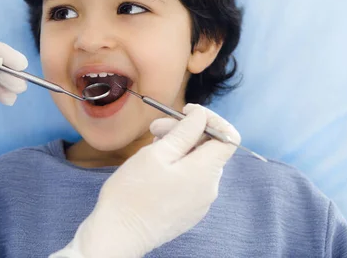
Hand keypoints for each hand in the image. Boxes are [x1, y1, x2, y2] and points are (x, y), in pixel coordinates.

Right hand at [52, 104, 240, 257]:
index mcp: (205, 172)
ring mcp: (200, 202)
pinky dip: (177, 167)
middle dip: (186, 132)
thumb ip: (184, 131)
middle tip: (156, 129)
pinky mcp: (189, 211)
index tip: (187, 112)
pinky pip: (191, 180)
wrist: (118, 233)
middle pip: (209, 148)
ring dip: (179, 149)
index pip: (228, 137)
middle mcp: (209, 188)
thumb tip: (201, 115)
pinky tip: (154, 167)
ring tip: (152, 148)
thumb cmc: (133, 192)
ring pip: (198, 163)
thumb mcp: (157, 153)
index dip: (211, 119)